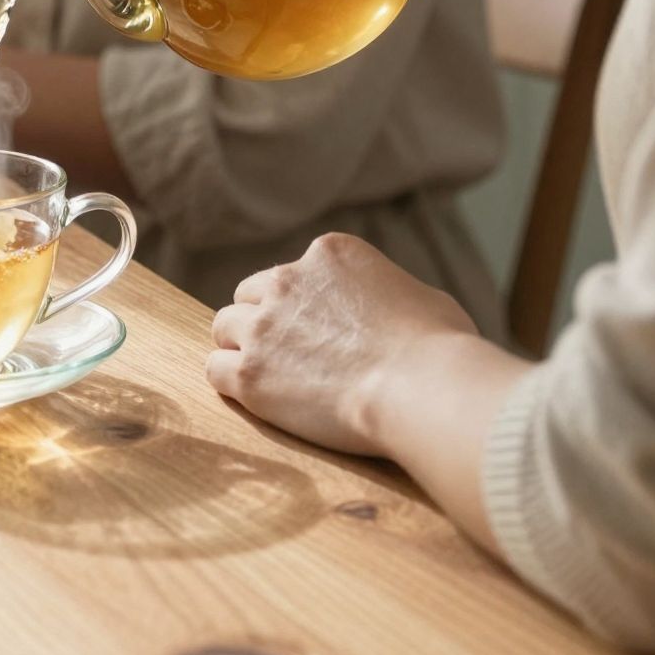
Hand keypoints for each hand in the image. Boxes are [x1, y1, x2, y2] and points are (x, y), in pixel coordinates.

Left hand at [206, 234, 477, 456]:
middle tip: (286, 357)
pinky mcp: (249, 372)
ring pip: (224, 328)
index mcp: (328, 254)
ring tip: (270, 379)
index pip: (292, 273)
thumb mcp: (424, 297)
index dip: (300, 306)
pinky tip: (256, 399)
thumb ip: (392, 295)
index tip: (316, 333)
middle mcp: (287, 280)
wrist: (422, 388)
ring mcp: (263, 326)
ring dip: (242, 350)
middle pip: (250, 296)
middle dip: (263, 322)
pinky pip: (215, 370)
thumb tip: (398, 312)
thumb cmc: (439, 349)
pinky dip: (231, 384)